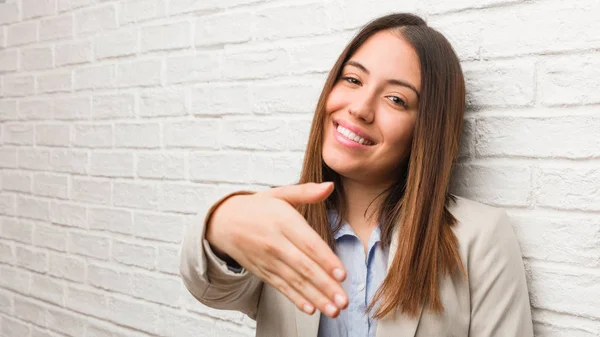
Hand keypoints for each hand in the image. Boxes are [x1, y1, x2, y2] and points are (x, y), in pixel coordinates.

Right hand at [206, 182, 347, 317]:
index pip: (308, 243)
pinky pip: (281, 287)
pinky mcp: (263, 271)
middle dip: (325, 286)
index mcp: (283, 221)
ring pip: (295, 281)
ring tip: (333, 310)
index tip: (342, 274)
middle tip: (343, 301)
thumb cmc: (256, 207)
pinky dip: (296, 299)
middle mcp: (275, 243)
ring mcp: (268, 260)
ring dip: (316, 297)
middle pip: (304, 267)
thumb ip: (306, 192)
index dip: (326, 260)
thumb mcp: (279, 194)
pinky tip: (310, 308)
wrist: (222, 222)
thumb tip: (329, 186)